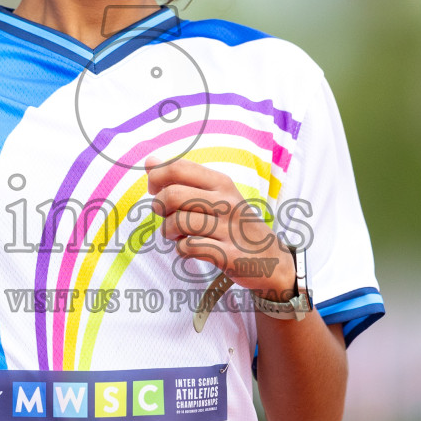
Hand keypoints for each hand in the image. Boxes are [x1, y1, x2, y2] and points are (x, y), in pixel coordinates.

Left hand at [145, 155, 294, 298]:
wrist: (270, 258)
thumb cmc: (234, 223)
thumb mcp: (217, 194)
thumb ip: (184, 178)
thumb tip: (150, 162)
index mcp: (221, 182)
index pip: (179, 167)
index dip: (157, 177)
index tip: (155, 189)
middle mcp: (226, 201)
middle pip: (173, 195)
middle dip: (159, 207)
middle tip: (164, 215)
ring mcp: (228, 228)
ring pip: (178, 222)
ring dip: (168, 231)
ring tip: (176, 235)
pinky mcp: (227, 254)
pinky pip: (189, 247)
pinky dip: (181, 250)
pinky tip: (189, 248)